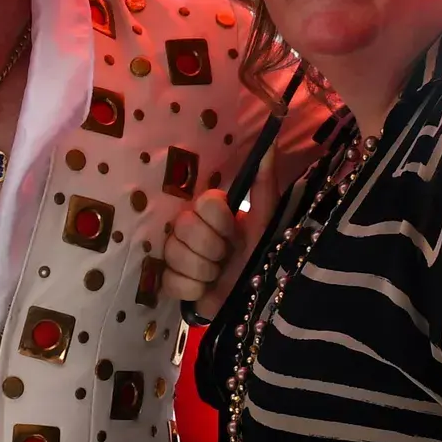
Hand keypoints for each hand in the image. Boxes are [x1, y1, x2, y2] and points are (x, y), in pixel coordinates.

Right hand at [160, 151, 278, 320]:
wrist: (260, 303)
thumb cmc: (264, 258)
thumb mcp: (267, 221)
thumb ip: (264, 183)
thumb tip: (271, 138)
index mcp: (213, 212)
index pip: (202, 202)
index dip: (219, 221)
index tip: (234, 232)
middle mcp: (192, 229)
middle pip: (183, 226)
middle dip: (211, 248)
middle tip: (226, 257)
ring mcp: (179, 256)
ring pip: (173, 254)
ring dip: (204, 270)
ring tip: (218, 275)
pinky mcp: (173, 283)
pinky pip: (169, 280)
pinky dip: (192, 288)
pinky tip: (205, 291)